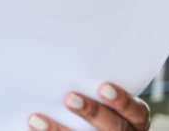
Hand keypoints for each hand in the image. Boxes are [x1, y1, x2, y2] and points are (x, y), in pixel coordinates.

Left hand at [27, 82, 149, 130]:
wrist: (91, 121)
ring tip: (37, 119)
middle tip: (68, 98)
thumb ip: (96, 79)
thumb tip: (72, 46)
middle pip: (113, 128)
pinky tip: (32, 127)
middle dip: (91, 113)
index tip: (103, 86)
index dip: (121, 100)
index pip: (135, 111)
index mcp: (136, 119)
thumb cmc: (97, 97)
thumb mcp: (105, 91)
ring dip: (60, 130)